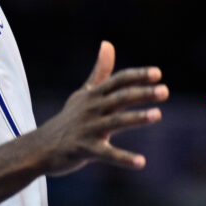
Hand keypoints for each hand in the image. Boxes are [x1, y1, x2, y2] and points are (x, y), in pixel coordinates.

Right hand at [38, 42, 167, 174]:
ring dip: (137, 118)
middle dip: (142, 93)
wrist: (41, 147)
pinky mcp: (85, 150)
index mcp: (95, 95)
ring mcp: (89, 129)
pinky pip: (107, 154)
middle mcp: (93, 109)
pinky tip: (141, 162)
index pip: (118, 80)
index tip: (158, 73)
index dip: (138, 76)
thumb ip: (100, 71)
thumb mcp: (84, 93)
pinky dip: (124, 158)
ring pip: (116, 122)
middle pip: (120, 97)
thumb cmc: (69, 119)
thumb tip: (108, 43)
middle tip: (165, 91)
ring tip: (158, 115)